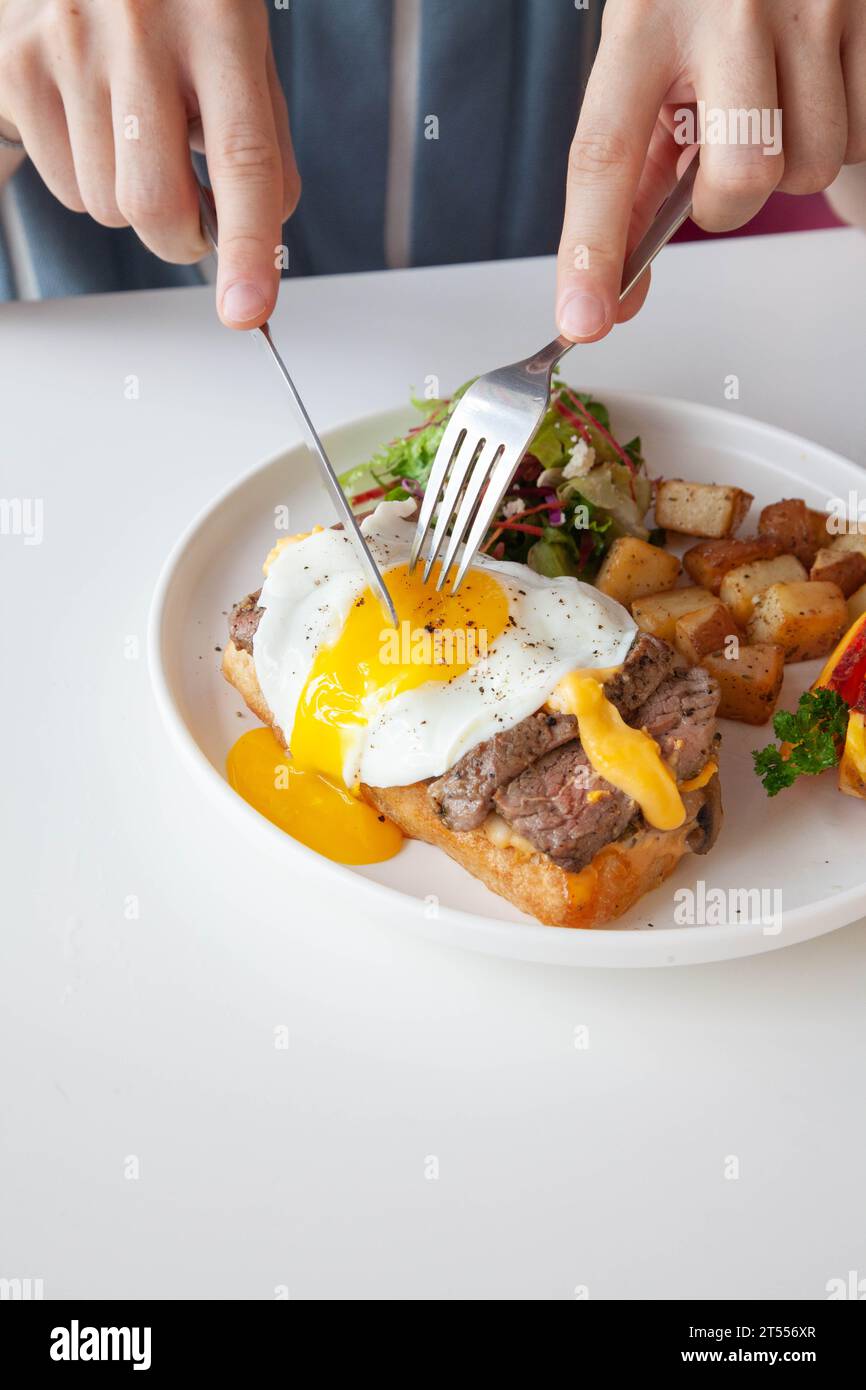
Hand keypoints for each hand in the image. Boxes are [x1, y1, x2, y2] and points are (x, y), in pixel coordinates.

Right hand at [0, 0, 299, 327]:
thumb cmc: (183, 7)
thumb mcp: (244, 52)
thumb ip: (263, 147)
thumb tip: (259, 251)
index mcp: (219, 21)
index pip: (242, 157)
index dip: (248, 246)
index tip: (247, 310)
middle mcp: (140, 28)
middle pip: (155, 204)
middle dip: (182, 238)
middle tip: (195, 212)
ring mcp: (69, 45)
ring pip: (107, 206)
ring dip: (131, 198)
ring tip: (137, 130)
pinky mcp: (17, 67)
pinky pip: (65, 186)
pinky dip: (88, 176)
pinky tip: (97, 120)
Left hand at [556, 0, 865, 341]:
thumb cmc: (695, 3)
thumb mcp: (645, 63)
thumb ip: (630, 173)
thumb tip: (612, 291)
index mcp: (646, 19)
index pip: (606, 155)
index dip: (592, 249)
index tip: (585, 318)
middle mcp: (728, 7)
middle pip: (739, 180)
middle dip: (726, 201)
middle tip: (717, 159)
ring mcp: (809, 4)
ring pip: (810, 169)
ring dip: (787, 164)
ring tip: (768, 104)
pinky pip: (860, 136)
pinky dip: (835, 132)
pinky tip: (809, 87)